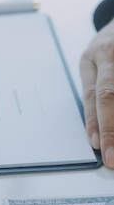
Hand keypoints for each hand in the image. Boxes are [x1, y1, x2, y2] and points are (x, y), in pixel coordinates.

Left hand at [80, 19, 113, 168]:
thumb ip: (96, 87)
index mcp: (92, 57)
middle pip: (109, 95)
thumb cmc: (109, 47)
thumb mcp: (96, 60)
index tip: (97, 145)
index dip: (94, 122)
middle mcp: (109, 54)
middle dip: (111, 129)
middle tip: (112, 156)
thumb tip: (97, 129)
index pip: (92, 95)